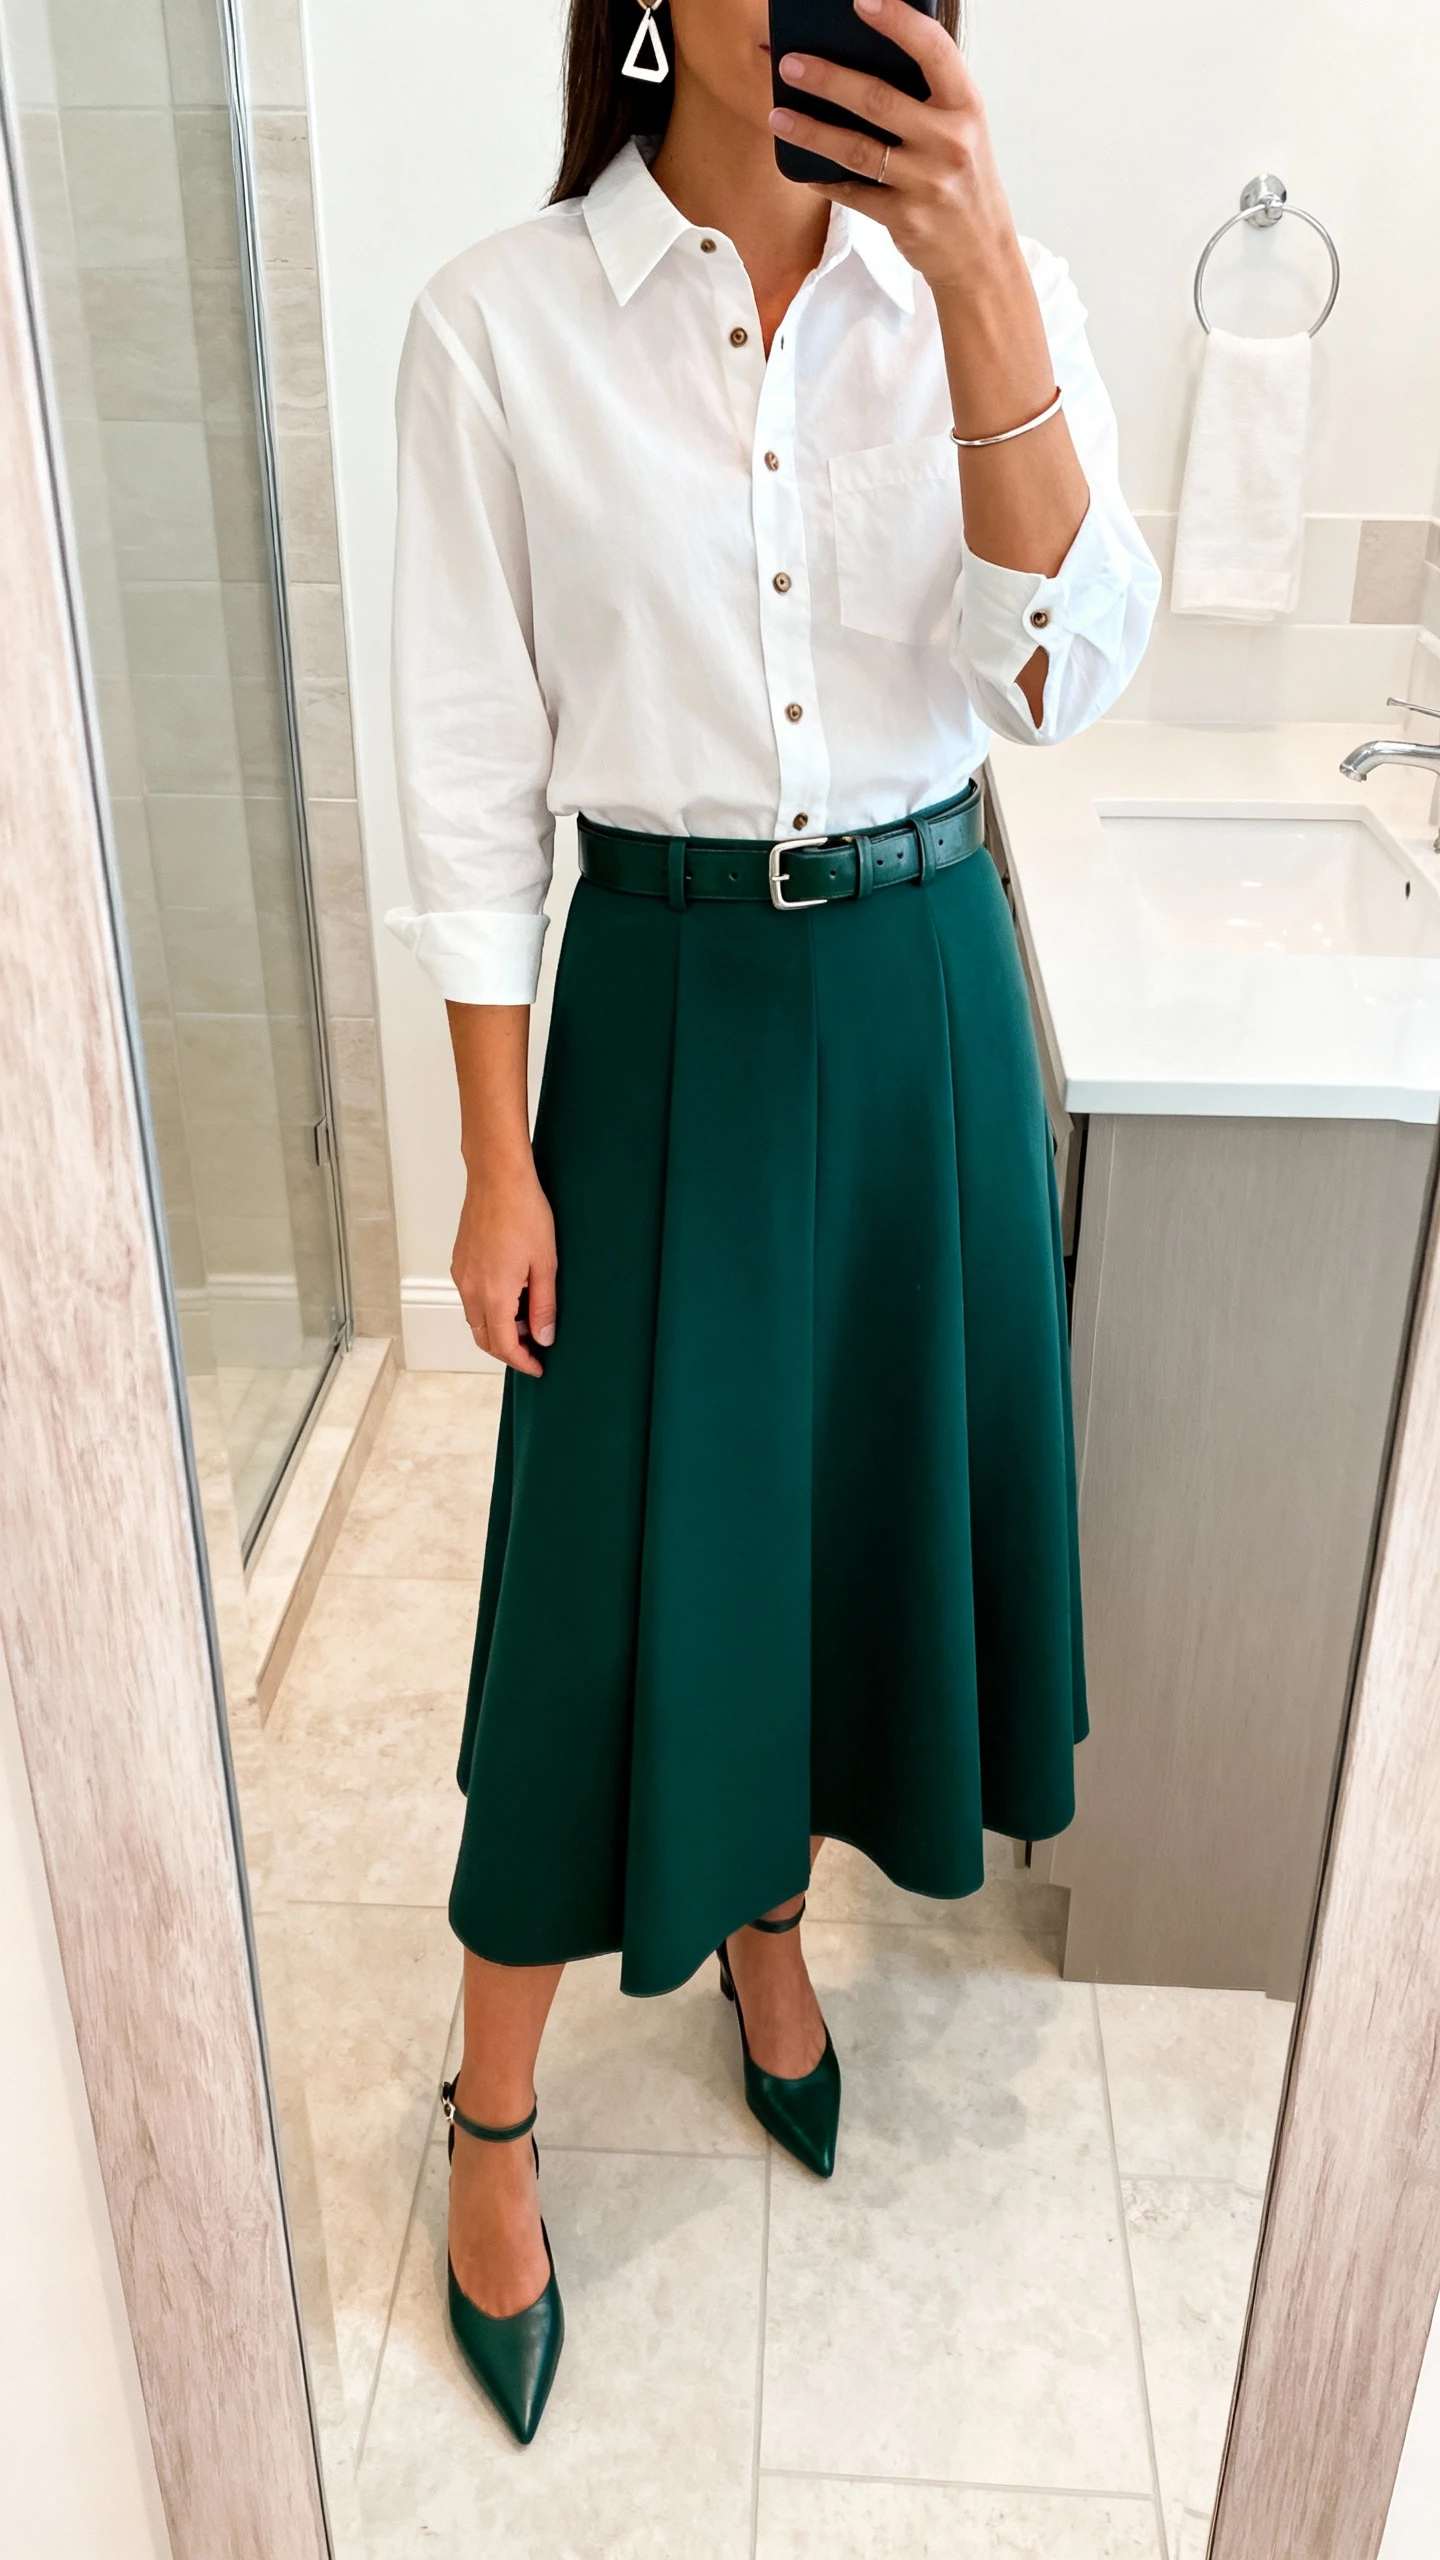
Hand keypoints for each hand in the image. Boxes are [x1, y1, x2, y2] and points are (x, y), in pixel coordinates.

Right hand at [451, 1155, 556, 1378]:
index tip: (538, 1366)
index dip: (522, 1361)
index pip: (503, 1345)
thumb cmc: (524, 1213)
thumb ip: (544, 1306)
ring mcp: (462, 1275)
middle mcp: (471, 1290)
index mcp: (494, 1295)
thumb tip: (543, 1337)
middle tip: (534, 1347)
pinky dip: (488, 1309)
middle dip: (508, 1350)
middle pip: (484, 1338)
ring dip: (498, 1329)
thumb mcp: (545, 1264)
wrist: (497, 1179)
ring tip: (527, 1318)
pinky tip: (511, 1296)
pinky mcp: (460, 1263)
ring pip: (475, 1319)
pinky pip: (470, 1299)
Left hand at [768, 0, 1018, 300]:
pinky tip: (800, 167)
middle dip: (827, 78)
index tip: (861, 2)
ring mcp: (927, 183)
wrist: (980, 254)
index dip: (897, 22)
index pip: (933, 50)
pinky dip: (823, 179)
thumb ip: (926, 97)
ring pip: (856, 149)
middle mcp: (950, 141)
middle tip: (790, 64)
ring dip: (810, 130)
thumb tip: (862, 60)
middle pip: (878, 99)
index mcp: (966, 107)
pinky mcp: (905, 218)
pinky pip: (852, 193)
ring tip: (777, 115)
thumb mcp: (960, 130)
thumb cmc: (962, 180)